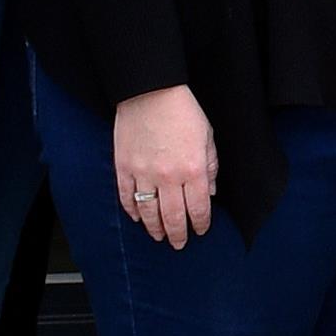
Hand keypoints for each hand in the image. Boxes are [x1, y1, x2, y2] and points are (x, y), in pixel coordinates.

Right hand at [109, 87, 219, 244]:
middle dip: (178, 235)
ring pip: (149, 213)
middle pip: (174, 217)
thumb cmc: (182, 110)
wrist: (150, 91)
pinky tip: (137, 218)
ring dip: (155, 228)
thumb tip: (211, 192)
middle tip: (179, 244)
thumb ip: (210, 166)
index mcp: (194, 170)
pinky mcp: (124, 168)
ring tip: (159, 236)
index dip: (200, 223)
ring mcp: (144, 174)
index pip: (199, 208)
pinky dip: (132, 211)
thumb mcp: (207, 136)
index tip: (200, 230)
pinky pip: (127, 197)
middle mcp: (169, 177)